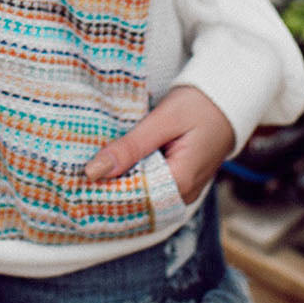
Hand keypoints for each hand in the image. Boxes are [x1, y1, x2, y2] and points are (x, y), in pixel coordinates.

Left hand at [83, 85, 234, 202]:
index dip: (105, 194)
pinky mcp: (180, 181)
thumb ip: (130, 147)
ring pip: (143, 196)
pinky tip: (114, 166)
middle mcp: (184, 195)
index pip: (135, 201)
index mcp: (181, 183)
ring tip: (89, 172)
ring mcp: (183, 191)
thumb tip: (93, 172)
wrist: (228, 99)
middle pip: (138, 202)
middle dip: (108, 190)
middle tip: (75, 178)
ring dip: (119, 183)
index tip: (77, 184)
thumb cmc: (199, 105)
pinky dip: (133, 177)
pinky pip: (151, 187)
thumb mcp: (162, 120)